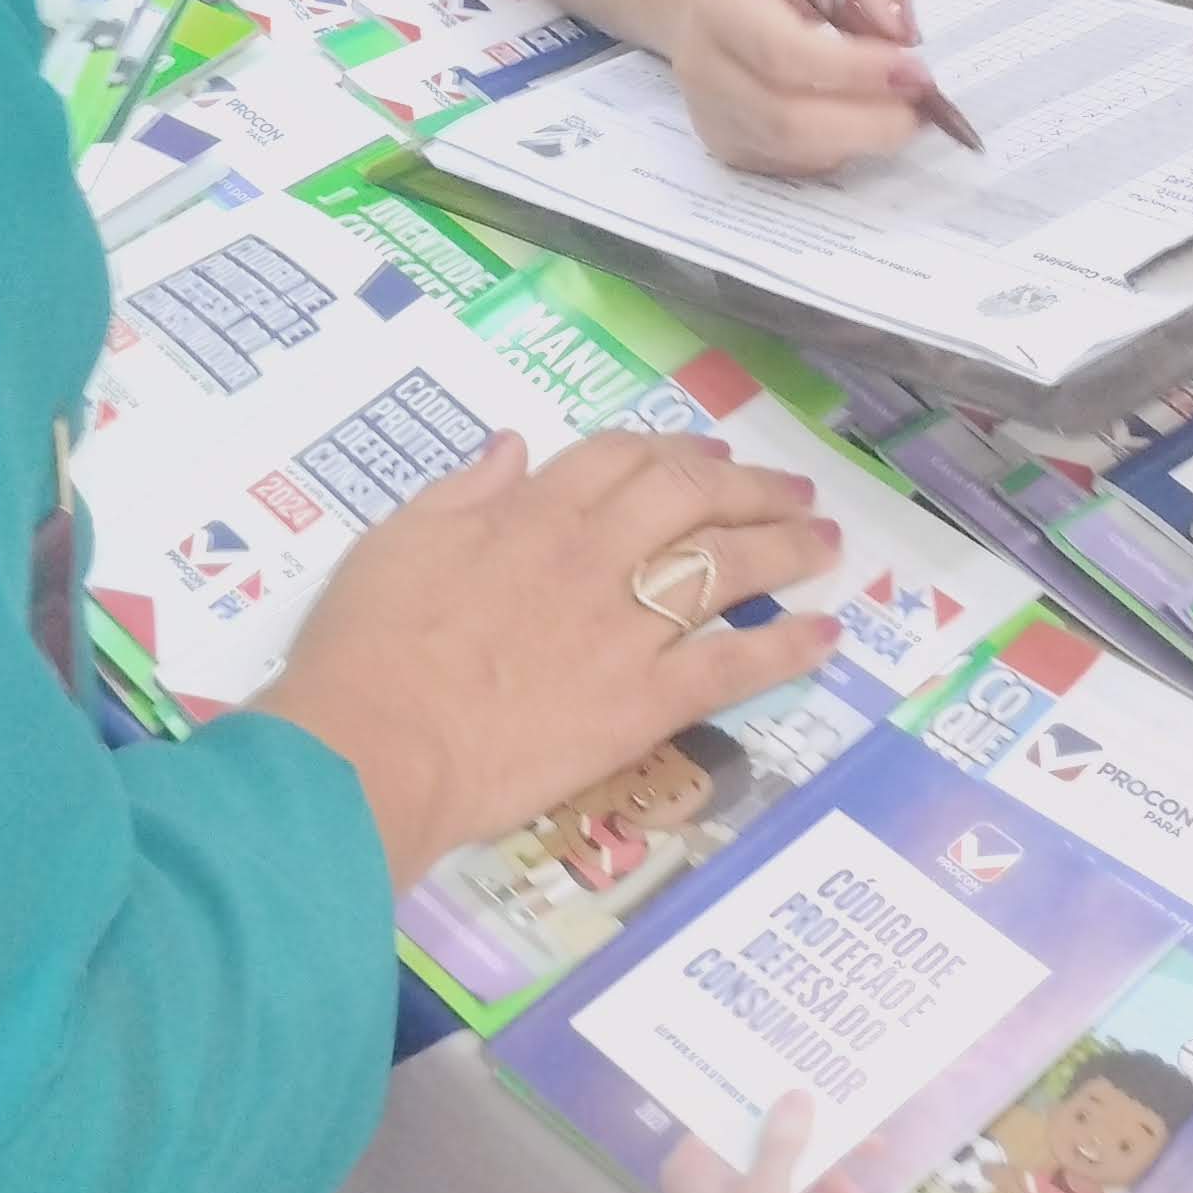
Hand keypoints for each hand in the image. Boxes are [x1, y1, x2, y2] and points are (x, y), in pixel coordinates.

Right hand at [255, 429, 844, 883]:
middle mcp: (593, 554)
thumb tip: (514, 448)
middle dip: (751, 487)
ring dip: (785, 547)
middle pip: (693, 496)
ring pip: (727, 566)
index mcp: (531, 512)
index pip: (622, 459)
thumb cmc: (366, 645)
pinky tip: (825, 636)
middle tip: (792, 492)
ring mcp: (625, 627)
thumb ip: (463, 491)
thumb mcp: (396, 539)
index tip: (707, 454)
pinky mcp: (643, 702)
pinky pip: (731, 664)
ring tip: (825, 542)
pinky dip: (785, 647)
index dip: (674, 449)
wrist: (376, 743)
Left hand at [662, 1090, 816, 1192]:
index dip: (770, 1096)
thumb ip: (781, 1144)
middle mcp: (704, 1179)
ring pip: (778, 1171)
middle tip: (862, 1140)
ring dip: (823, 1177)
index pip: (729, 1112)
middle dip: (814, 1146)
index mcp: (691, 1165)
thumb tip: (796, 1092)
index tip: (809, 1081)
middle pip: (762, 1141)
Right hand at [665, 0, 933, 174]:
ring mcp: (713, 117)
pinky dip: (841, 149)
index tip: (914, 68)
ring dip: (863, 140)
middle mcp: (705, 67)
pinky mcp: (729, 149)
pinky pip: (794, 165)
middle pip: (787, 117)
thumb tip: (902, 34)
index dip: (854, 69)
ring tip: (904, 113)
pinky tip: (862, 120)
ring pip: (795, 150)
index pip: (783, 52)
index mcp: (723, 3)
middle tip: (923, 106)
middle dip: (869, 121)